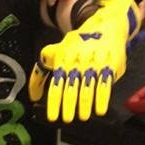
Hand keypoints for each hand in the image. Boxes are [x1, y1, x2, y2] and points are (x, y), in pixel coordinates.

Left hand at [29, 0, 140, 122]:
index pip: (56, 83)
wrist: (105, 25)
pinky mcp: (111, 64)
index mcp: (64, 57)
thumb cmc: (78, 43)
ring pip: (88, 88)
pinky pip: (105, 85)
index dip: (54, 102)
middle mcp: (79, 60)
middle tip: (67, 118)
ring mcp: (95, 62)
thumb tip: (34, 94)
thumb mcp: (56, 51)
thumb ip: (42, 72)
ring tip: (82, 116)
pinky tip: (99, 109)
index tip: (53, 116)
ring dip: (84, 105)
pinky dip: (102, 99)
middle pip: (72, 88)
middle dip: (68, 106)